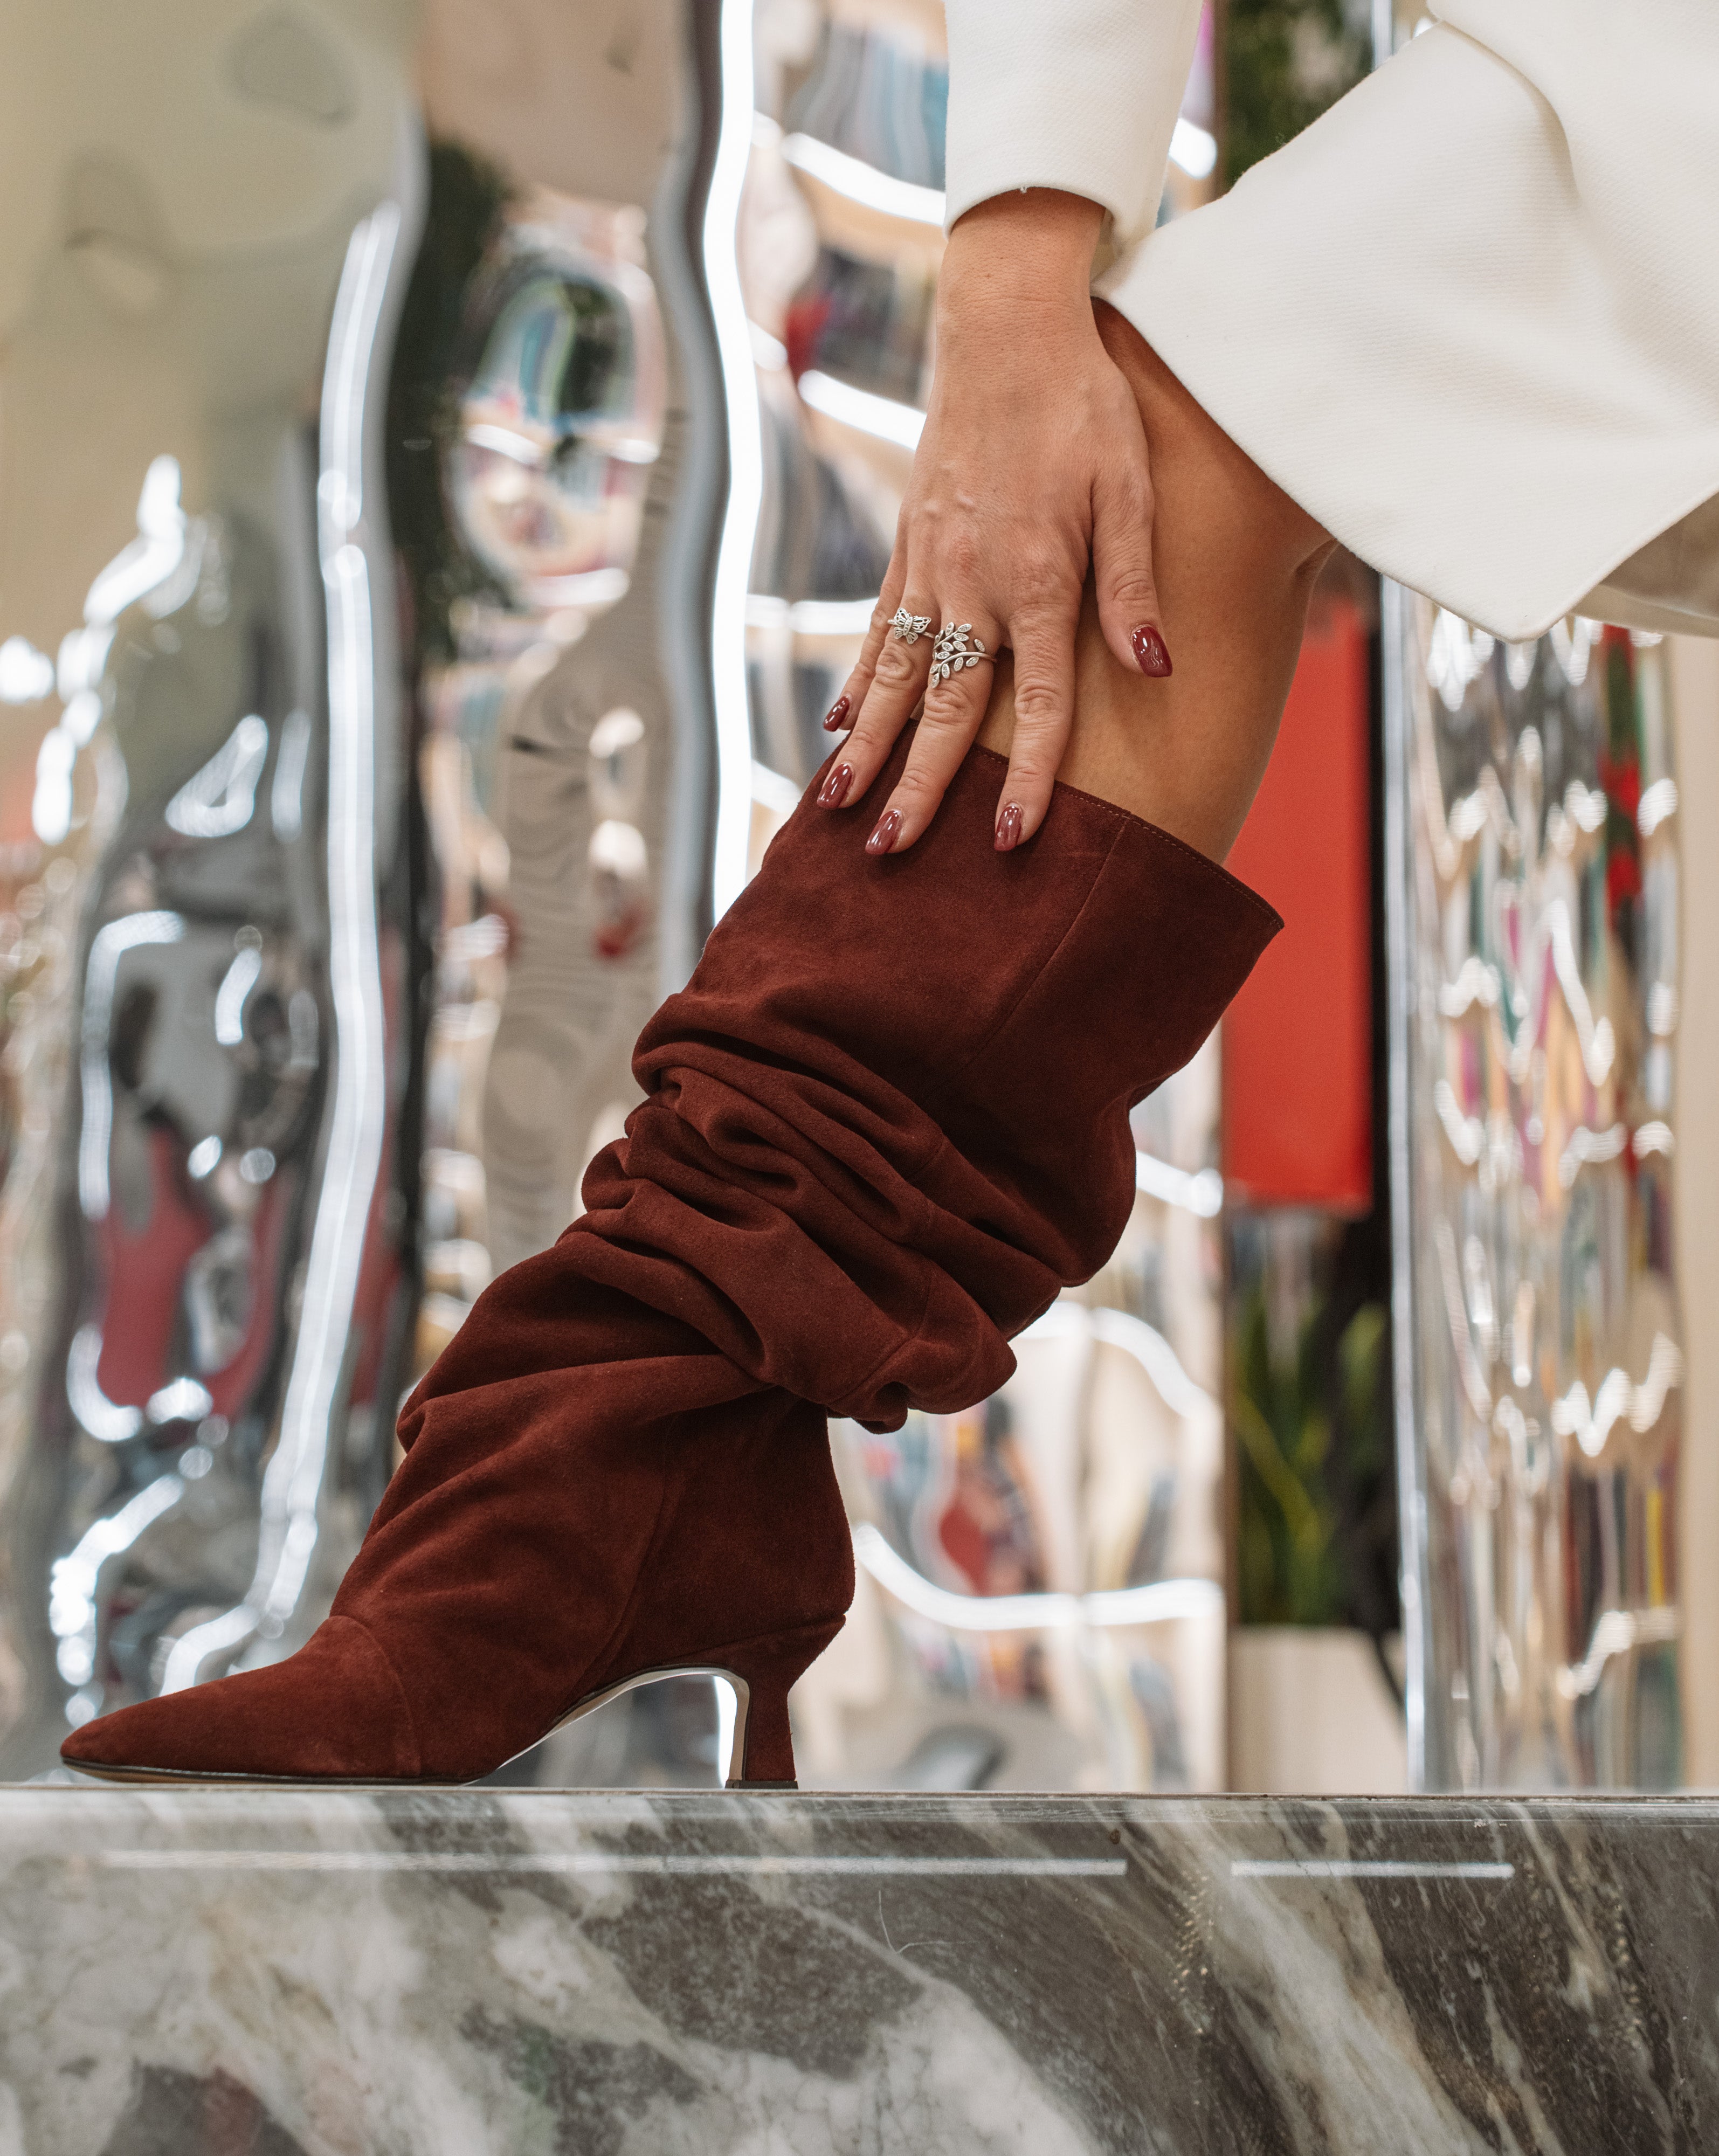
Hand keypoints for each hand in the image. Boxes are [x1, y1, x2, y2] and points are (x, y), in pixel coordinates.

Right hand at [816, 189, 1169, 855]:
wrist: (1006, 325)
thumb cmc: (1083, 404)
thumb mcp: (1129, 484)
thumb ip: (1133, 583)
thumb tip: (1155, 666)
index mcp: (1036, 576)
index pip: (1039, 700)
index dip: (1028, 776)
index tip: (1013, 841)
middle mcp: (971, 581)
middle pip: (945, 706)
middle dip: (918, 785)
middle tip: (892, 852)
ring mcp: (929, 566)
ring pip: (893, 677)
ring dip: (868, 749)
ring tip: (839, 810)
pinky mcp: (908, 547)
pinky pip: (876, 631)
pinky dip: (855, 686)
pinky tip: (836, 733)